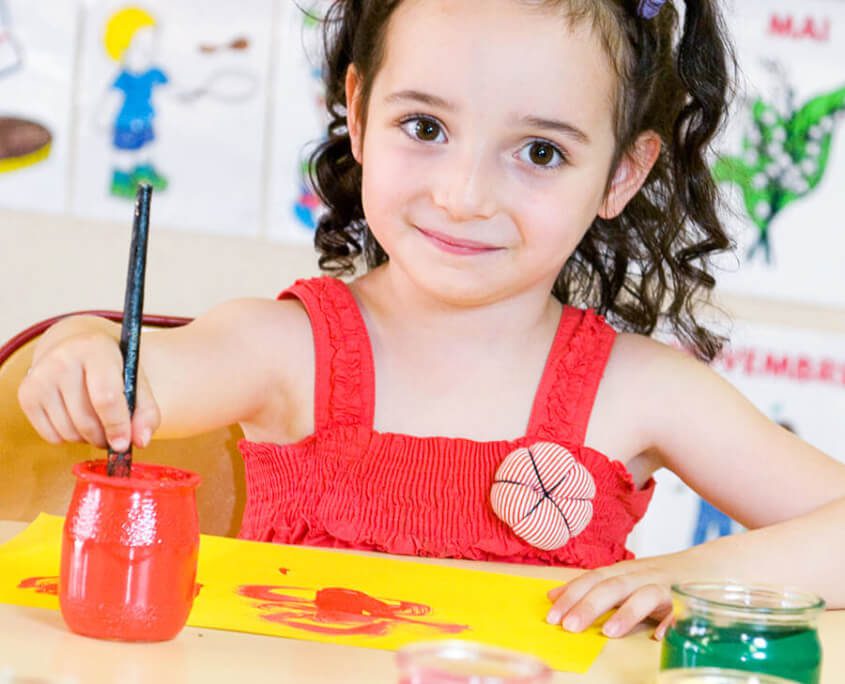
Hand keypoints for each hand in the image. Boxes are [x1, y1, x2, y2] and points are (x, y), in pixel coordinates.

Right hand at [18, 327, 159, 451]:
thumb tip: (141, 441)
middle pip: (86, 420)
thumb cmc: (112, 366)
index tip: (124, 444)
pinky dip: (68, 438)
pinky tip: (76, 419)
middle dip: (104, 437)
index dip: (117, 426)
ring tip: (97, 424)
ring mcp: (40, 376)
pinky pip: (51, 436)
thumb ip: (146, 411)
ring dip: (87, 439)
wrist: (75, 345)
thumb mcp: (135, 379)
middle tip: (113, 437)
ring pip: (68, 431)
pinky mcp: (26, 394)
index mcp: (96, 349)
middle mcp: (63, 359)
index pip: (105, 397)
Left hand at [545, 556, 688, 639]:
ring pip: (644, 595)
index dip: (571, 594)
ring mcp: (666, 587)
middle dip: (588, 605)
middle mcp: (642, 576)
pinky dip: (670, 623)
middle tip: (568, 625)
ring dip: (625, 613)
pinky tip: (659, 637)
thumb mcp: (624, 579)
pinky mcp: (690, 601)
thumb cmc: (660, 578)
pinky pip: (680, 612)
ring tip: (608, 632)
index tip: (551, 613)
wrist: (713, 565)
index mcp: (623, 572)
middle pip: (612, 586)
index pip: (592, 579)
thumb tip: (553, 596)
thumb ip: (592, 588)